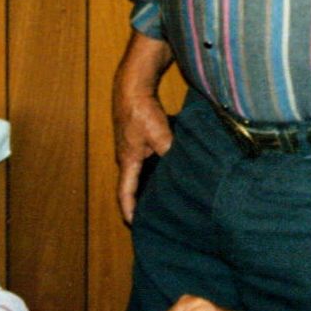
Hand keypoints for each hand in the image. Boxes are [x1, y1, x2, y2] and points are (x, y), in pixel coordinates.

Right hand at [113, 33, 174, 222]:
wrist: (133, 85)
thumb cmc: (140, 110)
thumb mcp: (159, 135)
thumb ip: (170, 153)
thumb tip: (185, 168)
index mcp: (127, 160)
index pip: (125, 193)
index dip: (129, 211)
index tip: (135, 225)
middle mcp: (127, 157)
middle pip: (133, 186)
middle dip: (142, 202)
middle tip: (155, 217)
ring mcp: (133, 147)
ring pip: (142, 173)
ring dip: (151, 185)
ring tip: (166, 198)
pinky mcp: (141, 138)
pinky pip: (149, 160)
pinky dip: (158, 168)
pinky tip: (173, 170)